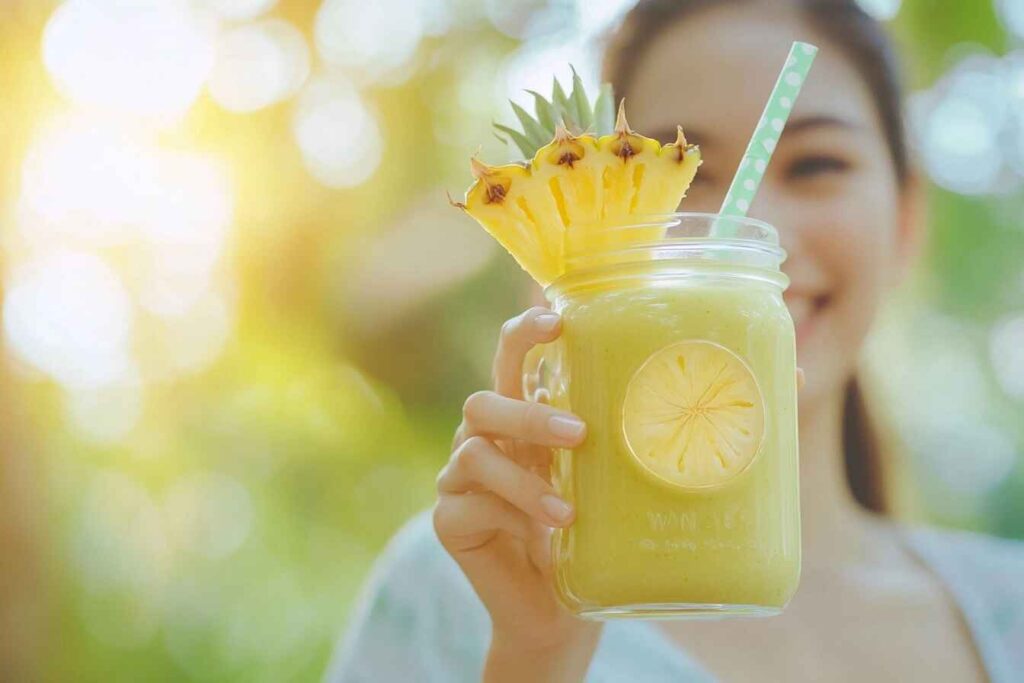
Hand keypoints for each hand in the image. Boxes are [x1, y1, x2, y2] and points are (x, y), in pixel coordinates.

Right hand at [433, 306, 600, 681]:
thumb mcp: (600, 483)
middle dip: (528, 414)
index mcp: (519, 419)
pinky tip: (540, 537)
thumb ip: (604, 444)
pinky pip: (469, 503)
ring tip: (566, 513)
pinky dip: (509, 516)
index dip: (524, 334)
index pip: (511, 360)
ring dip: (524, 479)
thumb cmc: (587, 537)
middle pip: (484, 401)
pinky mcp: (448, 518)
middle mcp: (483, 439)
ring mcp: (459, 478)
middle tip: (579, 434)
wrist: (557, 610)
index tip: (556, 320)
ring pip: (475, 452)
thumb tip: (667, 406)